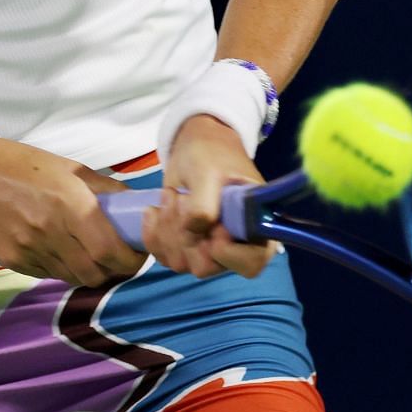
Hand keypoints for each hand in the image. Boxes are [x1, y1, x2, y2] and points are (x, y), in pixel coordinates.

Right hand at [0, 135, 147, 285]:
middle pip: (97, 273)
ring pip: (76, 278)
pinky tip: (63, 251)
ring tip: (92, 253)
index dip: (131, 259)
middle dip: (115, 269)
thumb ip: (102, 190)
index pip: (111, 251)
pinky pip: (52, 274)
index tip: (137, 252)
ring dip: (91, 271)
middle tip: (119, 255)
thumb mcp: (66, 167)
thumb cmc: (19, 163)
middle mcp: (51, 232)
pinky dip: (66, 269)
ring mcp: (31, 251)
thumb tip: (132, 207)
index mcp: (69, 204)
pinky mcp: (14, 262)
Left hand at [141, 114, 277, 278]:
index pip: (250, 263)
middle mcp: (235, 245)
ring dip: (168, 230)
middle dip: (185, 234)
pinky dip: (154, 235)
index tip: (212, 226)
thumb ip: (204, 204)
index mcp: (257, 227)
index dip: (226, 252)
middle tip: (182, 198)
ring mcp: (208, 248)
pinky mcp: (186, 246)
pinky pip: (164, 257)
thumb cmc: (211, 154)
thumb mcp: (207, 172)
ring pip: (181, 263)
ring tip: (171, 196)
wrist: (194, 145)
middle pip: (206, 266)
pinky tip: (154, 211)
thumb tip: (196, 233)